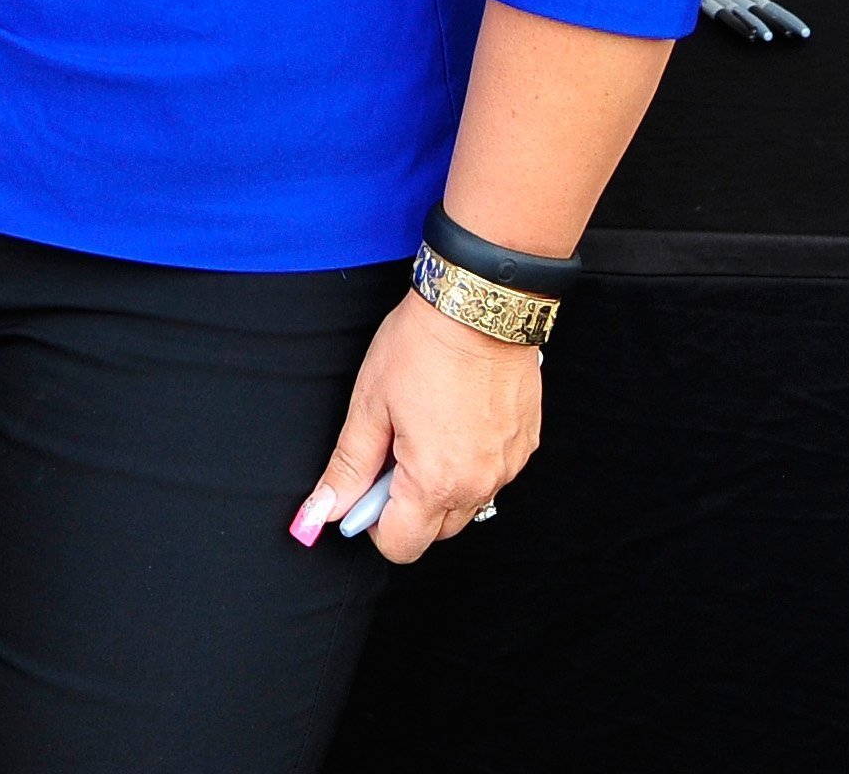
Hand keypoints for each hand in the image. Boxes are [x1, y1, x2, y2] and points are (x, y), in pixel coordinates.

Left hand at [289, 291, 541, 565]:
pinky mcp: (526, 444)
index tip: (366, 487)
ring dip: (442, 485)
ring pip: (467, 503)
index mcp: (435, 481)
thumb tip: (322, 512)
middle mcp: (480, 483)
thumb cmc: (422, 347)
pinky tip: (457, 420)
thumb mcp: (370, 404)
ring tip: (427, 429)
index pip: (402, 546)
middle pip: (436, 531)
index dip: (373, 524)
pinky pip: (493, 475)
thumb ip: (348, 467)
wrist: (480, 304)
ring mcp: (509, 465)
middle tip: (393, 452)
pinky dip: (471, 462)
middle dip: (408, 506)